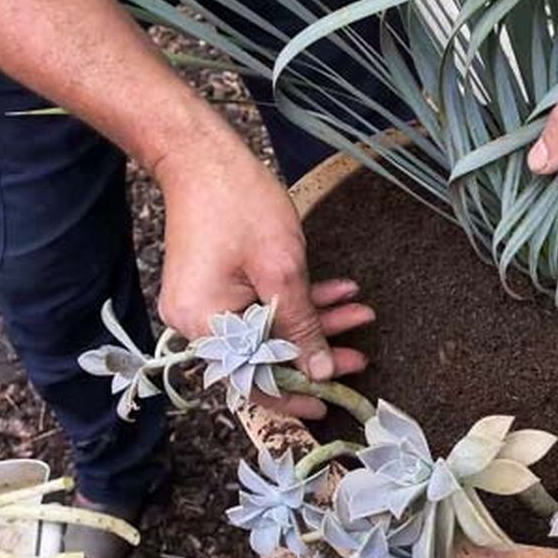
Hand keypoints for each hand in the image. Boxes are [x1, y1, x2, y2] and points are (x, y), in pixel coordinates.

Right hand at [155, 134, 372, 419]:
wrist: (202, 155)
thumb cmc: (239, 203)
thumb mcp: (283, 270)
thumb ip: (303, 326)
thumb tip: (320, 371)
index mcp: (205, 323)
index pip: (252, 380)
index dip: (294, 395)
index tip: (330, 402)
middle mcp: (197, 322)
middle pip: (263, 357)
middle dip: (316, 352)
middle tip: (360, 356)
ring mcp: (205, 304)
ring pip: (269, 329)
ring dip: (315, 322)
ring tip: (360, 314)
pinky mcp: (216, 287)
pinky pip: (261, 307)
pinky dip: (297, 302)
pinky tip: (338, 293)